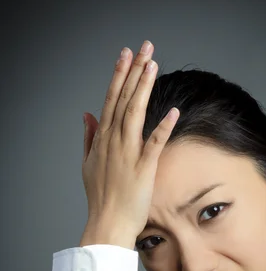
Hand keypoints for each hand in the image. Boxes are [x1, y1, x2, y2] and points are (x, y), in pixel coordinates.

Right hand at [81, 40, 178, 246]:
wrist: (107, 223)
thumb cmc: (100, 197)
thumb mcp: (88, 164)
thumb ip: (89, 137)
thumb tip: (87, 114)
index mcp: (103, 140)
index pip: (111, 100)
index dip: (119, 76)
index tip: (126, 54)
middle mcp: (114, 142)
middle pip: (124, 100)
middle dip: (134, 72)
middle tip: (144, 47)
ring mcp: (128, 154)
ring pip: (135, 114)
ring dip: (144, 89)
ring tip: (153, 65)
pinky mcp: (143, 169)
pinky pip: (154, 144)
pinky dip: (163, 127)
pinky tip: (172, 111)